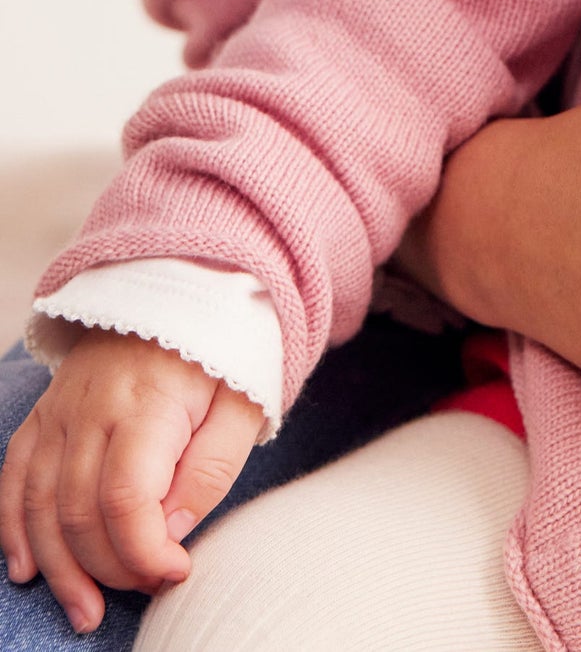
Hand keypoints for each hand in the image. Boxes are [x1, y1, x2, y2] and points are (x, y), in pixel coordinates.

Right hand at [0, 330, 263, 633]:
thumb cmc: (223, 348)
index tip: (177, 571)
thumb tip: (170, 532)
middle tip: (147, 587)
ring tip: (87, 611)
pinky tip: (28, 570)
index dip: (145, 551)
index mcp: (147, 404)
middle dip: (110, 567)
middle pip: (80, 512)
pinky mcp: (46, 413)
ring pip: (40, 504)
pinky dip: (14, 528)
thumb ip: (211, 468)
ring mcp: (61, 411)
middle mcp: (92, 409)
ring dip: (59, 568)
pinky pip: (15, 476)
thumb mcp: (243, 401)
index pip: (126, 499)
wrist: (186, 284)